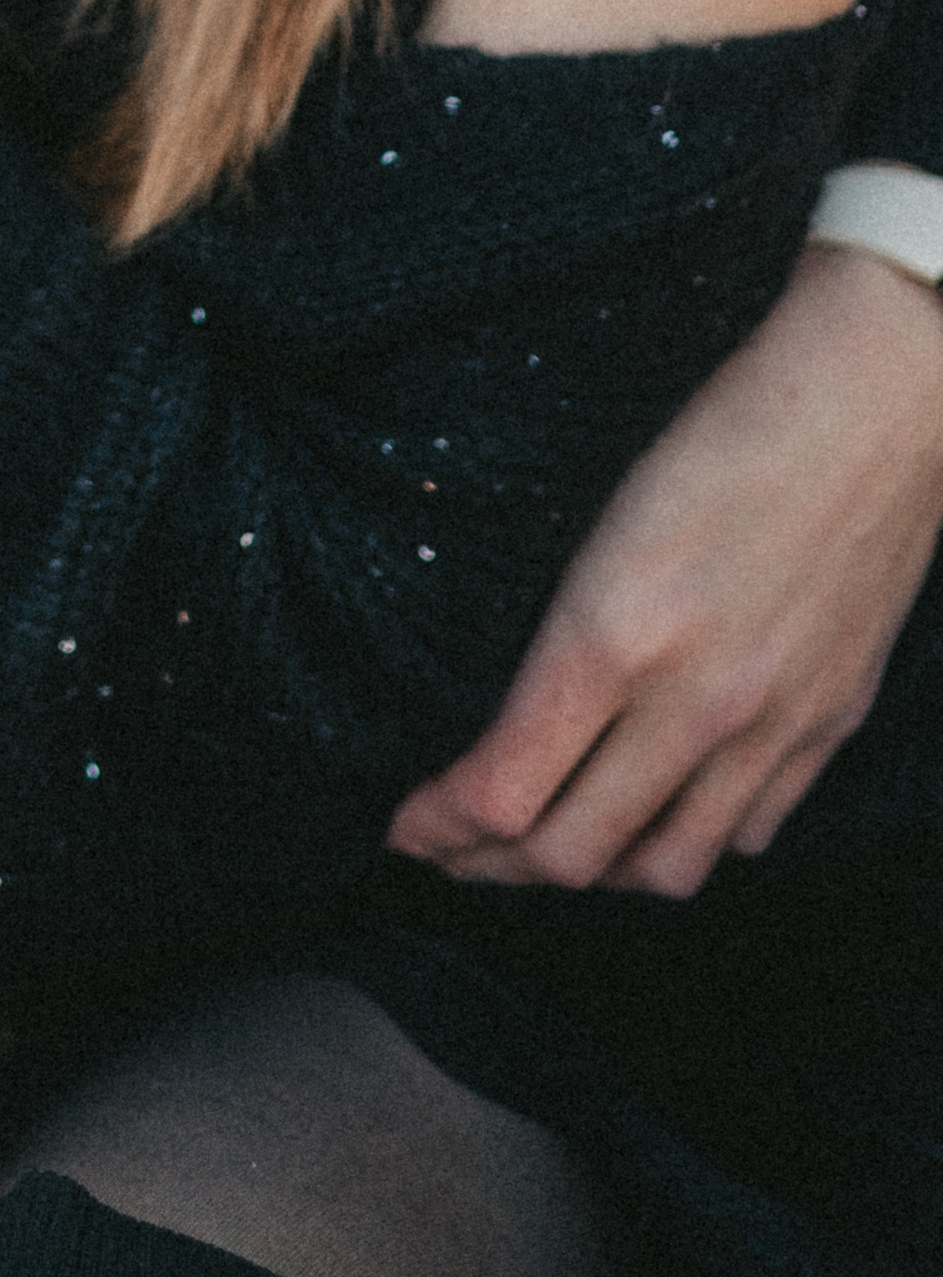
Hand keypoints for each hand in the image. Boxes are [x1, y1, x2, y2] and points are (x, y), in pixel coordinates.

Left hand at [389, 236, 942, 895]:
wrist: (872, 402)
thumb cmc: (725, 431)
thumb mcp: (606, 527)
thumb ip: (568, 644)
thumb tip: (524, 728)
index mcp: (614, 636)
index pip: (504, 787)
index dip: (441, 827)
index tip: (404, 827)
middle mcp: (694, 702)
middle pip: (572, 852)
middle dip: (490, 867)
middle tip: (448, 854)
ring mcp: (772, 724)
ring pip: (666, 865)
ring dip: (593, 875)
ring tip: (547, 853)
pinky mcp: (831, 723)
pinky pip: (751, 830)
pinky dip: (692, 840)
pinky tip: (663, 817)